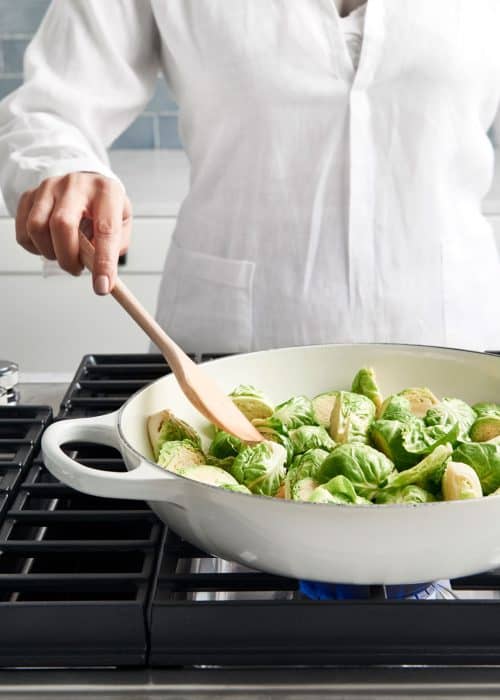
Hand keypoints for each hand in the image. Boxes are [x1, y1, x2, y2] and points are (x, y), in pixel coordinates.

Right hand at [15, 172, 131, 294]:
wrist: (85, 183)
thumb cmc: (103, 206)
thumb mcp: (122, 222)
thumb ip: (116, 246)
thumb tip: (100, 269)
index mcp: (105, 191)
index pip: (105, 229)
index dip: (104, 262)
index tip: (103, 285)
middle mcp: (75, 185)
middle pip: (62, 224)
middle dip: (68, 257)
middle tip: (77, 269)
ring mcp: (49, 188)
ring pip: (37, 227)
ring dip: (50, 253)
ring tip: (64, 255)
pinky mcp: (30, 196)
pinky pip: (24, 231)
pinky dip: (35, 248)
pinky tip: (50, 246)